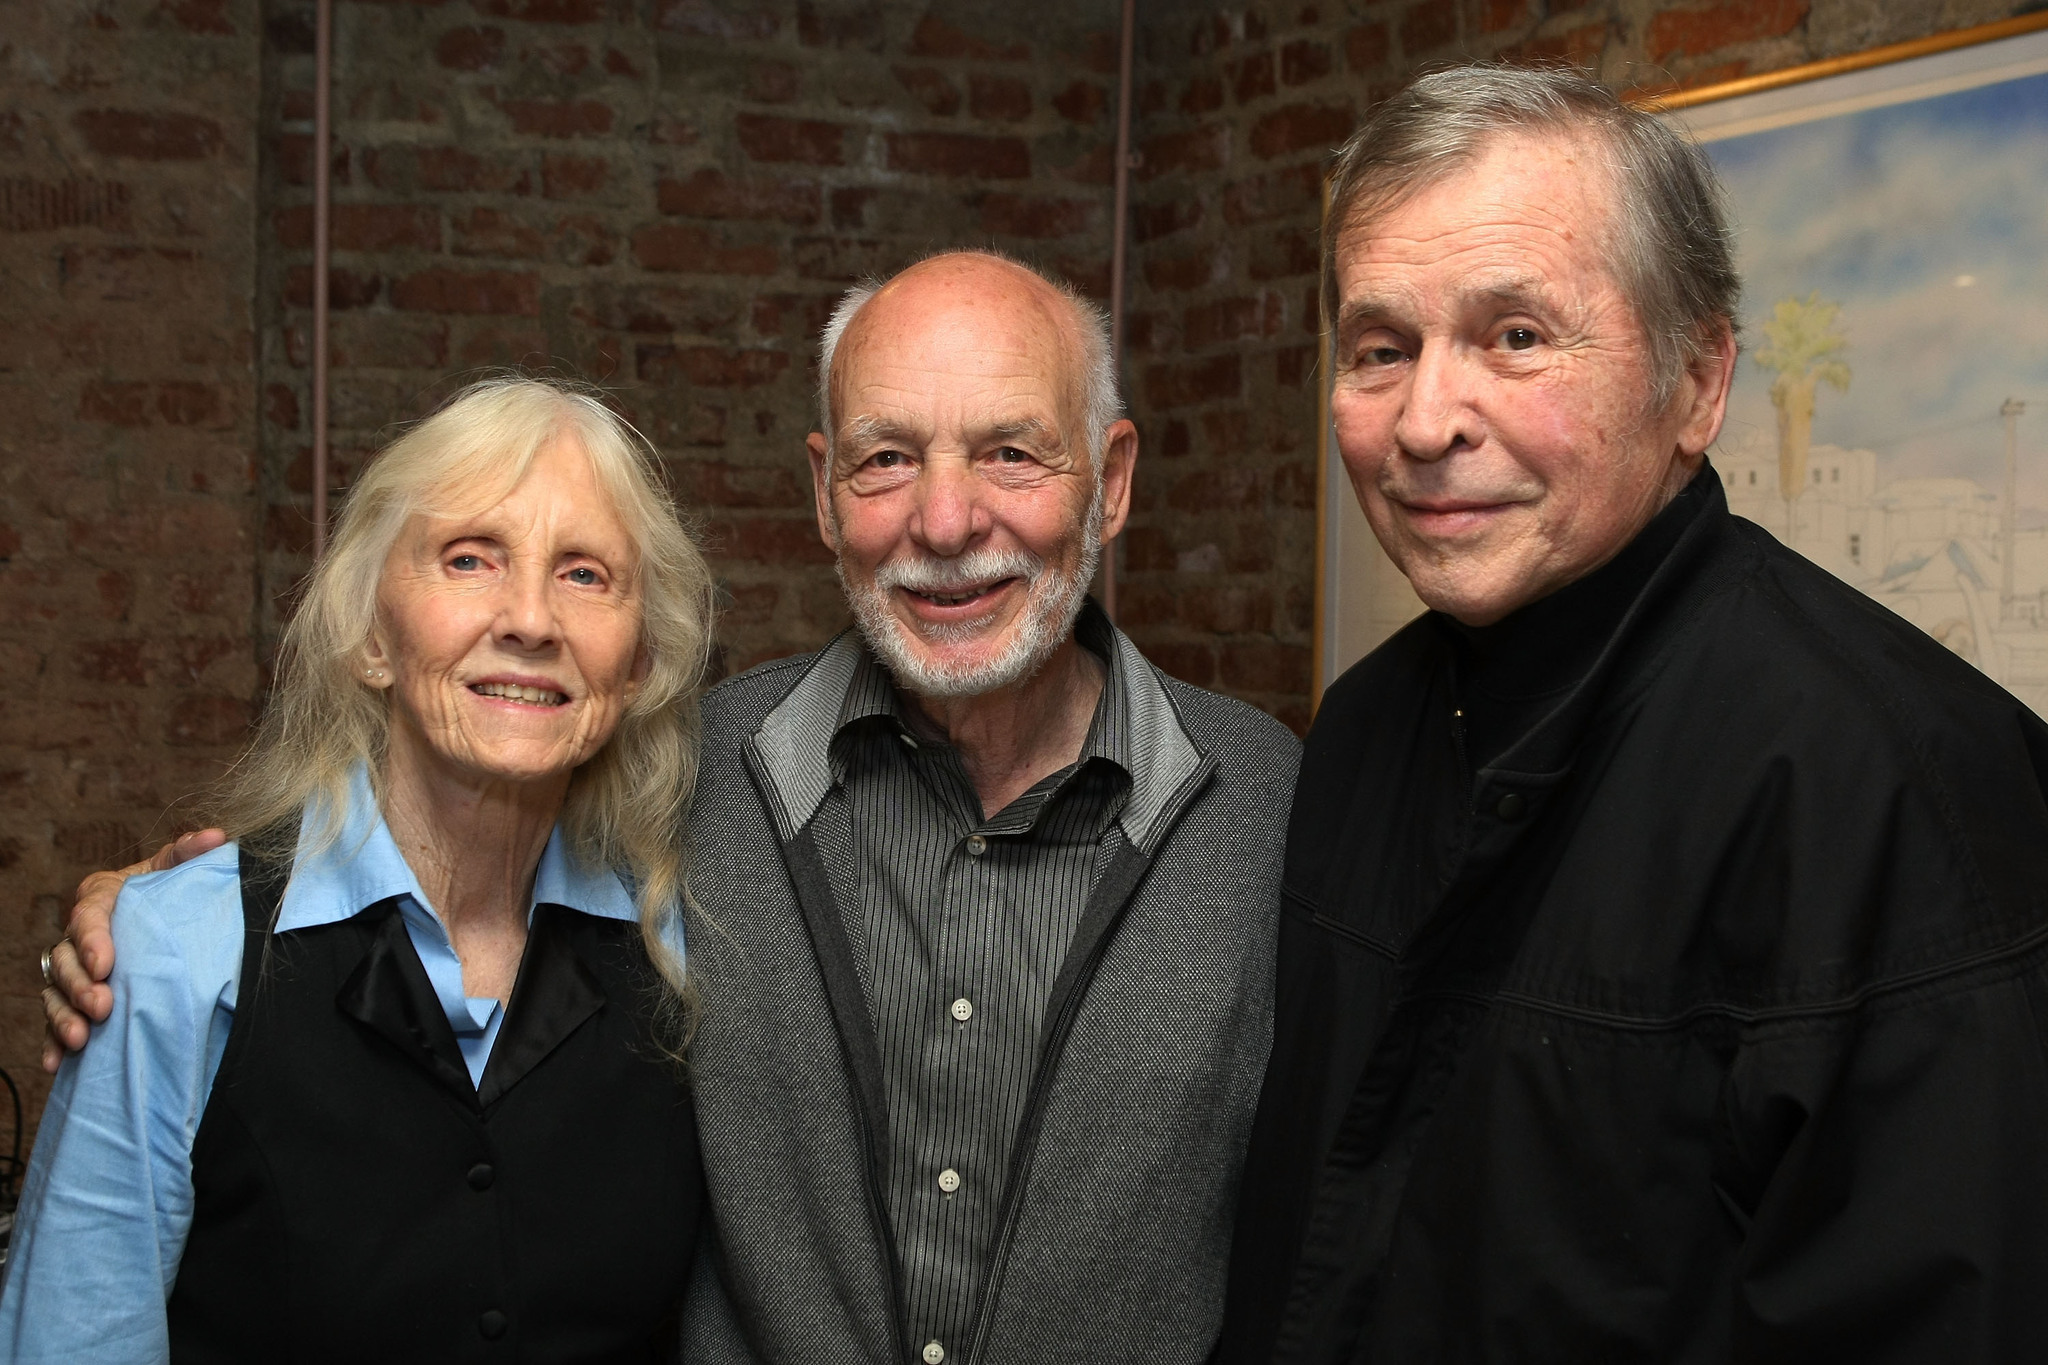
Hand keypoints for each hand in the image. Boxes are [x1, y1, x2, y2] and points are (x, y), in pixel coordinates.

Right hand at [41, 829, 226, 1071]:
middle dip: (80, 985)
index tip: (106, 963)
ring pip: (55, 993)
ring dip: (63, 1017)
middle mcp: (79, 935)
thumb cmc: (167, 893)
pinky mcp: (73, 1000)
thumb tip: (217, 838)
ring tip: (80, 1039)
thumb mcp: (177, 869)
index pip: (88, 915)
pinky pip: (54, 1022)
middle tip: (102, 1007)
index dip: (92, 939)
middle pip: (64, 960)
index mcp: (102, 897)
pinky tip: (56, 1063)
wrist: (163, 922)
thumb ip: (191, 853)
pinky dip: (52, 1042)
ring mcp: (72, 970)